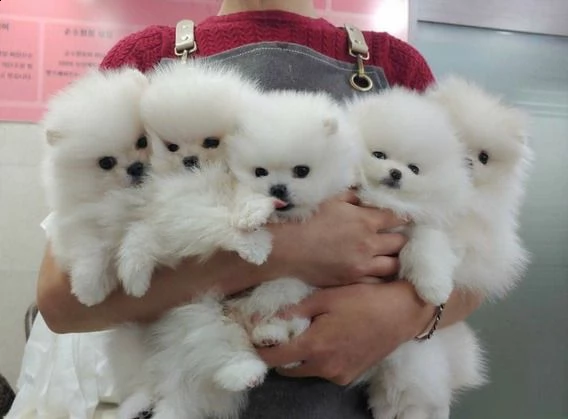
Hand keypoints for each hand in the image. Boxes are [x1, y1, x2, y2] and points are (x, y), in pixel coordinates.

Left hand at [257, 281, 434, 384]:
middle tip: (283, 333)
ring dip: (301, 357)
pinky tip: (329, 339)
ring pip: (307, 370)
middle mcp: (324, 367)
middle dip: (281, 354)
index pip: (275, 358)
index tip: (257, 339)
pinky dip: (319, 359)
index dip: (262, 349)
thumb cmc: (364, 299)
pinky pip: (325, 371)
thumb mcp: (327, 298)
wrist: (402, 313)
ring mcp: (338, 375)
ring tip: (309, 333)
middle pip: (288, 368)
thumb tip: (270, 318)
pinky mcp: (350, 376)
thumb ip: (297, 310)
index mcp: (315, 346)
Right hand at [268, 191, 407, 287]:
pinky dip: (379, 275)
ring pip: (393, 264)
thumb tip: (364, 198)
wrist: (289, 248)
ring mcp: (363, 265)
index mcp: (366, 221)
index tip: (402, 218)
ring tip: (389, 255)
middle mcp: (369, 244)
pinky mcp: (353, 280)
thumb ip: (352, 198)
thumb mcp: (331, 200)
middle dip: (400, 238)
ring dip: (393, 258)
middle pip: (400, 242)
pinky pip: (377, 281)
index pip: (397, 218)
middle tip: (396, 236)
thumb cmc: (307, 219)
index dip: (402, 217)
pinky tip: (375, 270)